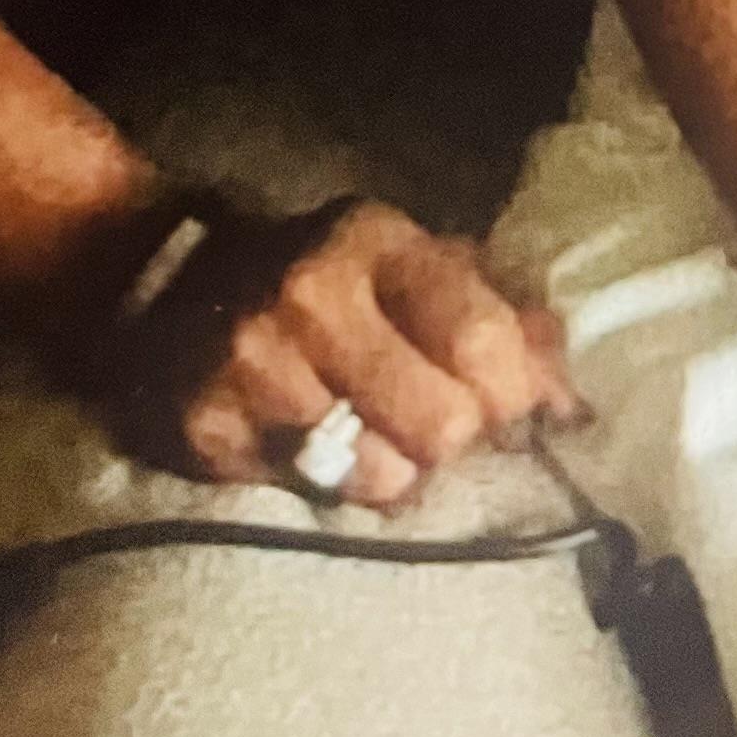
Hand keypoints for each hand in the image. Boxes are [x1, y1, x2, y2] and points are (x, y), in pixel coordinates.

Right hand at [50, 196, 577, 504]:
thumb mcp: (409, 262)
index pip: (481, 340)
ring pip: (378, 478)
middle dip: (453, 441)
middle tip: (433, 429)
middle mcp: (312, 293)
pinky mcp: (204, 429)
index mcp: (377, 240)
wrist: (164, 281)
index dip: (515, 397)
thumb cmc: (323, 278)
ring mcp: (251, 364)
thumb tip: (572, 398)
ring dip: (389, 472)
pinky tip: (307, 446)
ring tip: (368, 438)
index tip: (512, 413)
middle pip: (442, 424)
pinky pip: (306, 497)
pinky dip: (320, 487)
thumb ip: (497, 313)